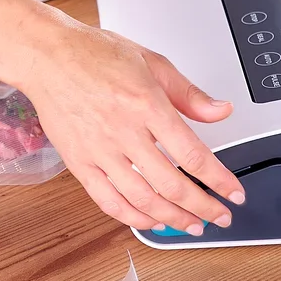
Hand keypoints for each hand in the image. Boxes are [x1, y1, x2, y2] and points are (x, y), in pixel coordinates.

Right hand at [5, 20, 244, 235]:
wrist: (48, 57)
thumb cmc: (95, 54)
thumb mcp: (152, 62)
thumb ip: (189, 93)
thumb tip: (221, 112)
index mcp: (146, 104)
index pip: (192, 154)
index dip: (218, 180)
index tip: (233, 193)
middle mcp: (123, 131)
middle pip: (171, 184)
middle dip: (202, 208)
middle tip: (219, 217)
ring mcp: (99, 151)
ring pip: (142, 199)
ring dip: (172, 219)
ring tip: (192, 225)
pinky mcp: (79, 163)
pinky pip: (109, 201)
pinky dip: (134, 218)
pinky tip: (152, 222)